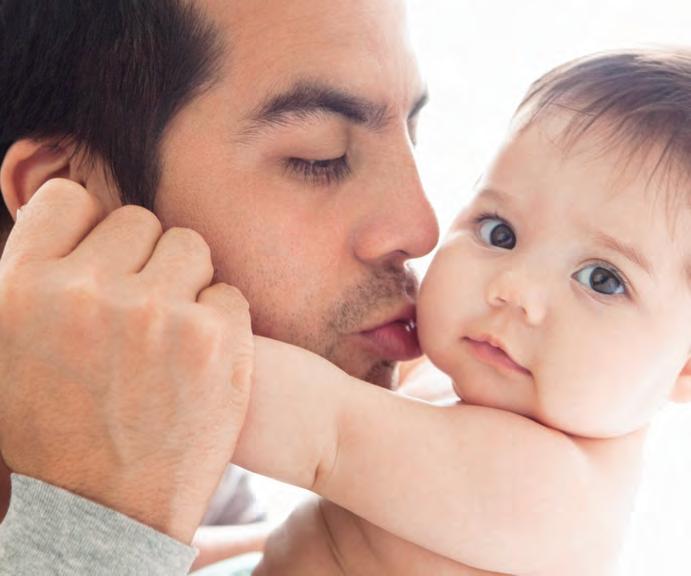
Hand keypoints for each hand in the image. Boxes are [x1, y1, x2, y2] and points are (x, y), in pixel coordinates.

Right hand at [0, 179, 253, 542]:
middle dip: (140, 262)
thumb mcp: (7, 348)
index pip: (70, 199)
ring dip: (184, 284)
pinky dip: (219, 321)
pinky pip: (228, 292)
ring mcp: (156, 314)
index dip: (88, 230)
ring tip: (166, 337)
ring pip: (190, 248)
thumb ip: (32, 278)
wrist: (106, 512)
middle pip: (139, 221)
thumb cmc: (54, 429)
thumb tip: (66, 215)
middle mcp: (86, 292)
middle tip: (136, 315)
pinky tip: (195, 362)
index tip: (99, 263)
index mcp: (21, 287)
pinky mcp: (214, 340)